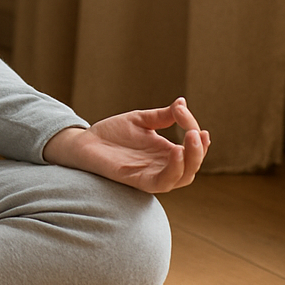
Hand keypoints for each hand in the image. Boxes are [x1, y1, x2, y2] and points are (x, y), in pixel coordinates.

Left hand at [42, 98, 209, 193]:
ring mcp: (152, 174)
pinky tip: (176, 152)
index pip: (191, 145)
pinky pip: (163, 182)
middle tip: (196, 131)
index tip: (181, 110)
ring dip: (192, 159)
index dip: (192, 127)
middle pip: (193, 165)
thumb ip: (162, 116)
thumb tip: (182, 102)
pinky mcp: (139, 181)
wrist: (84, 142)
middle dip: (199, 149)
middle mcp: (163, 165)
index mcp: (166, 152)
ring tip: (192, 137)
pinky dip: (174, 170)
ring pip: (184, 176)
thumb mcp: (140, 120)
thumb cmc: (112, 133)